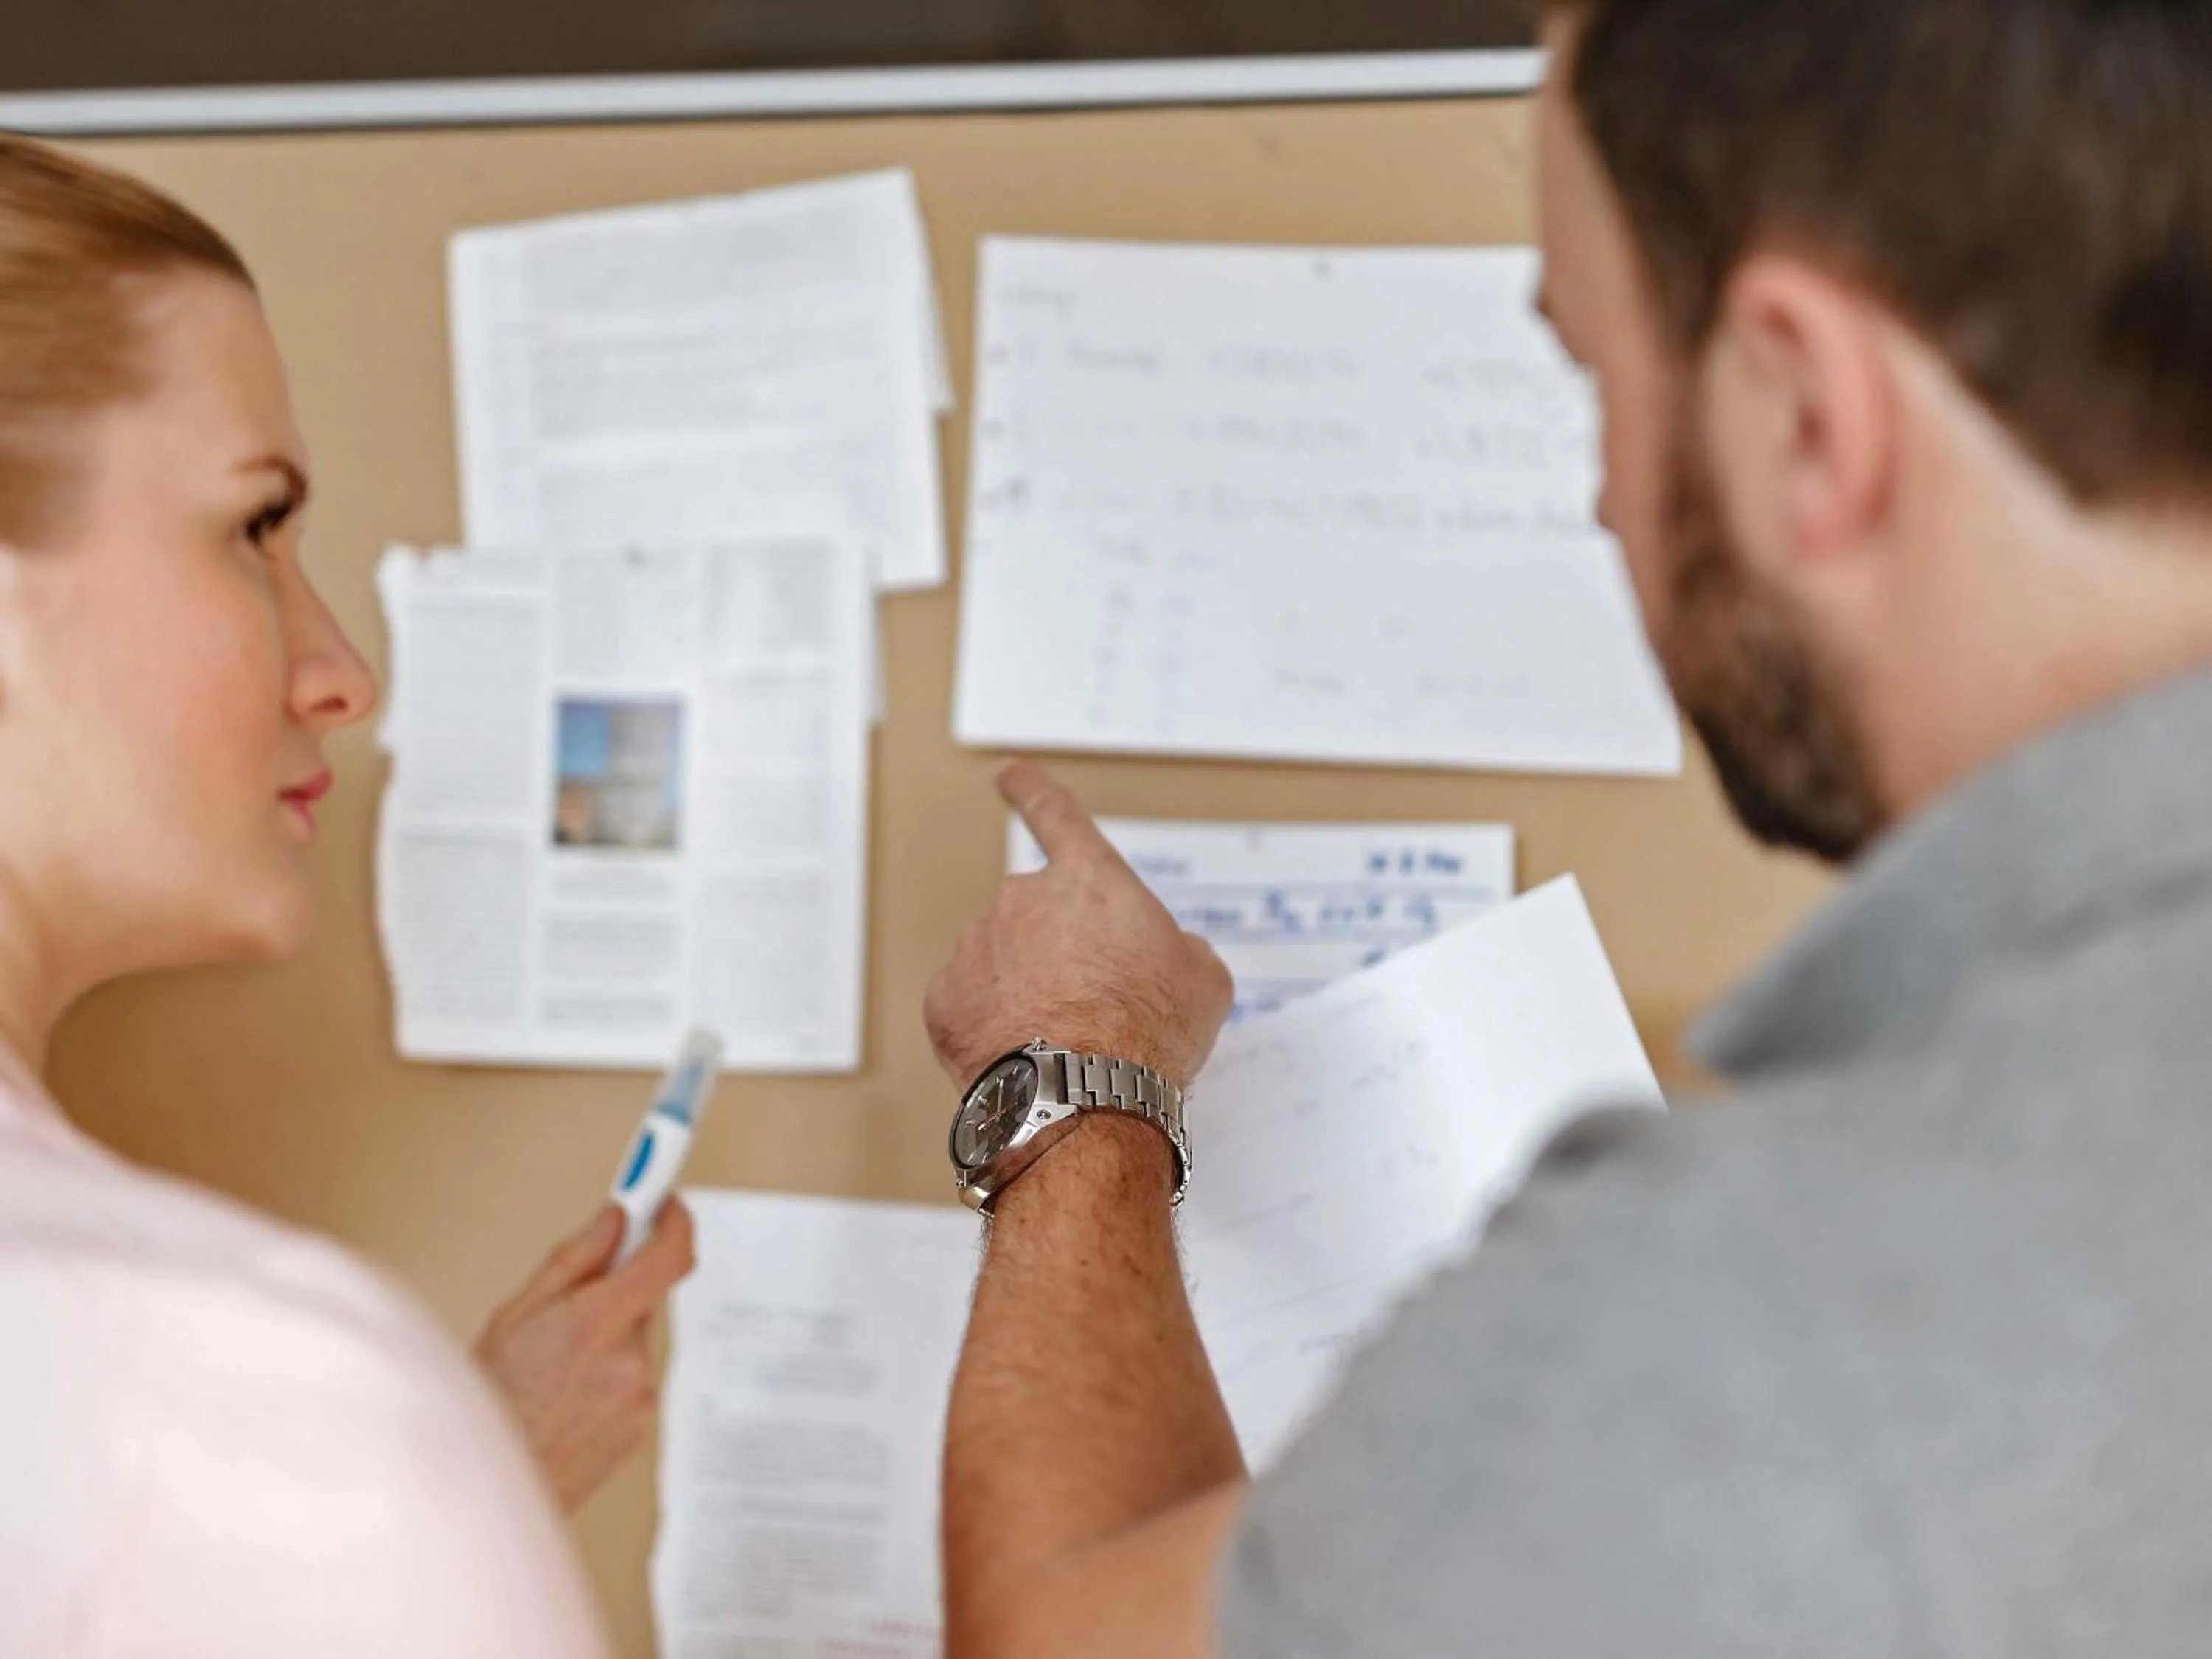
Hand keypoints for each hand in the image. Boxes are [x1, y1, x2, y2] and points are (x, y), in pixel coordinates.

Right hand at [474, 1199, 696, 1512]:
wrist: (478, 1495)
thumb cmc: (486, 1404)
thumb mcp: (515, 1314)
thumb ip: (576, 1260)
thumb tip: (617, 1218)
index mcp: (596, 1325)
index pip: (671, 1258)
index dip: (675, 1222)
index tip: (666, 1202)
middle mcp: (629, 1363)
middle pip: (644, 1299)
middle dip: (614, 1290)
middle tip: (570, 1303)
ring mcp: (639, 1400)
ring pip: (634, 1342)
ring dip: (606, 1339)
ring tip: (552, 1370)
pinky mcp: (641, 1429)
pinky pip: (632, 1380)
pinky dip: (606, 1377)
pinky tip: (563, 1399)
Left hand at [925, 762, 1233, 1089]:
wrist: (1086, 1097)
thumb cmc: (1150, 1032)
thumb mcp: (1203, 980)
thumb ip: (1178, 949)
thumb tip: (1167, 955)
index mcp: (1090, 882)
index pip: (1057, 817)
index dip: (1033, 791)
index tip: (1009, 773)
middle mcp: (1024, 899)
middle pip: (1038, 918)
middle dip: (1057, 954)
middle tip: (1092, 1009)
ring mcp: (977, 947)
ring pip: (1000, 963)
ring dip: (1025, 992)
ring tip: (1064, 1044)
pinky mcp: (945, 998)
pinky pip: (969, 1005)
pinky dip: (991, 1027)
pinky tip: (1025, 1058)